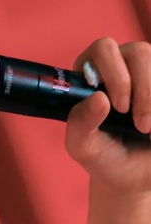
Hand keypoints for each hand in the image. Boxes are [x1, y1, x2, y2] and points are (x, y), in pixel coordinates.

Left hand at [66, 37, 150, 196]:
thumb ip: (80, 123)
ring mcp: (147, 73)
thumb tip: (98, 98)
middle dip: (143, 89)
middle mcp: (120, 65)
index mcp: (90, 72)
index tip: (119, 107)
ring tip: (148, 130)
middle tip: (139, 124)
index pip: (103, 49)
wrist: (134, 175)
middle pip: (139, 51)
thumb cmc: (103, 157)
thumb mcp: (83, 147)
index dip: (116, 75)